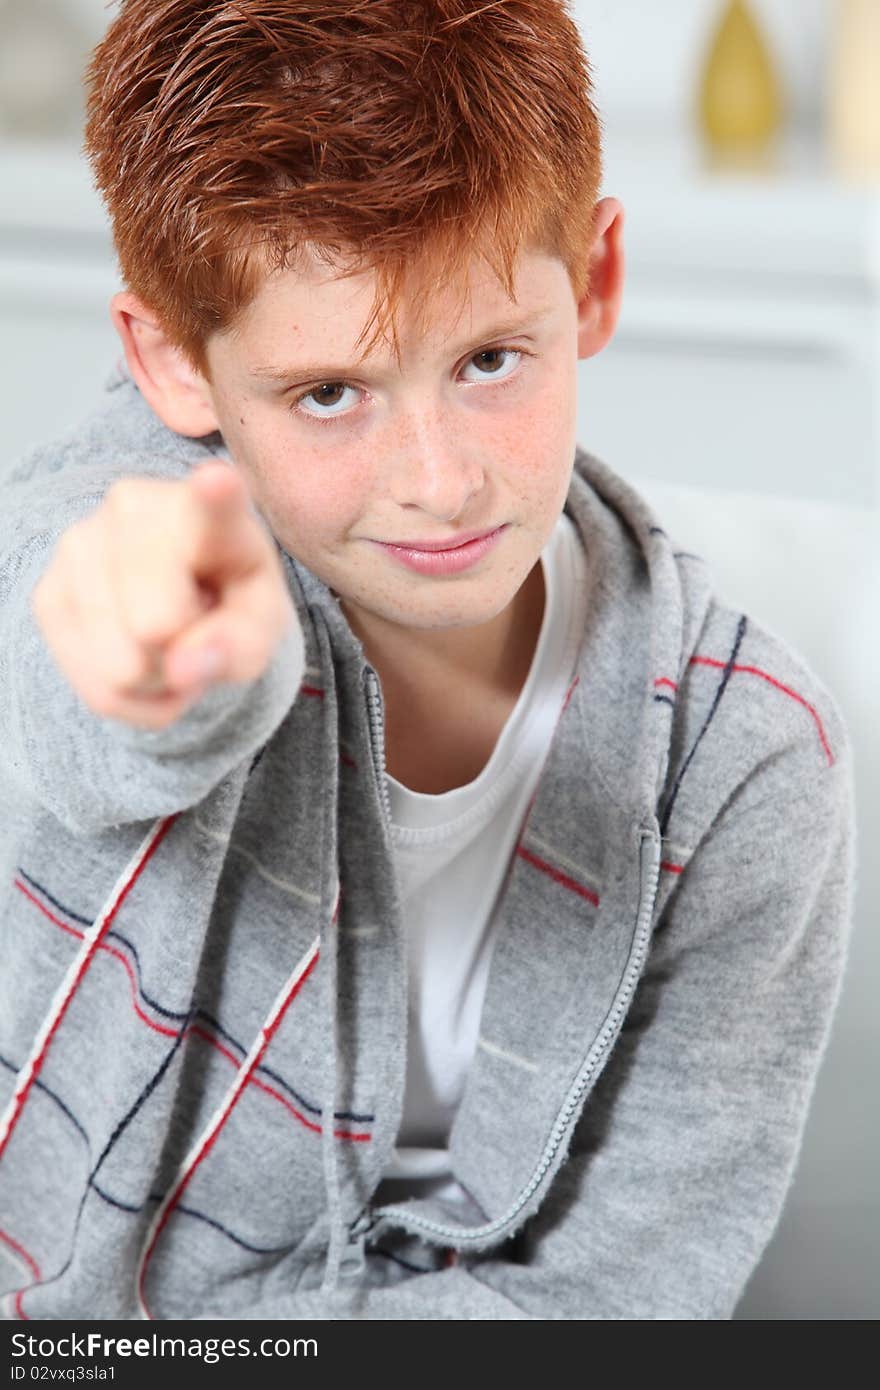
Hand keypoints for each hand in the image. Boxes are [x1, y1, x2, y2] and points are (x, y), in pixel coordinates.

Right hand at [31, 461, 298, 730]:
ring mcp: (80, 544)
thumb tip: (184, 667)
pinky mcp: (47, 593)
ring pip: (123, 667)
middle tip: (197, 626)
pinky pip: (98, 689)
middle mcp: (134, 507)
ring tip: (170, 639)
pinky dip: (131, 697)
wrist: (180, 595)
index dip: (214, 495)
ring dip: (158, 677)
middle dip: (184, 653)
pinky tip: (141, 657)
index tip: (218, 481)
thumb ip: (240, 644)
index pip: (211, 502)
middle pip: (157, 625)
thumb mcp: (261, 622)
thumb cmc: (231, 596)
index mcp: (209, 507)